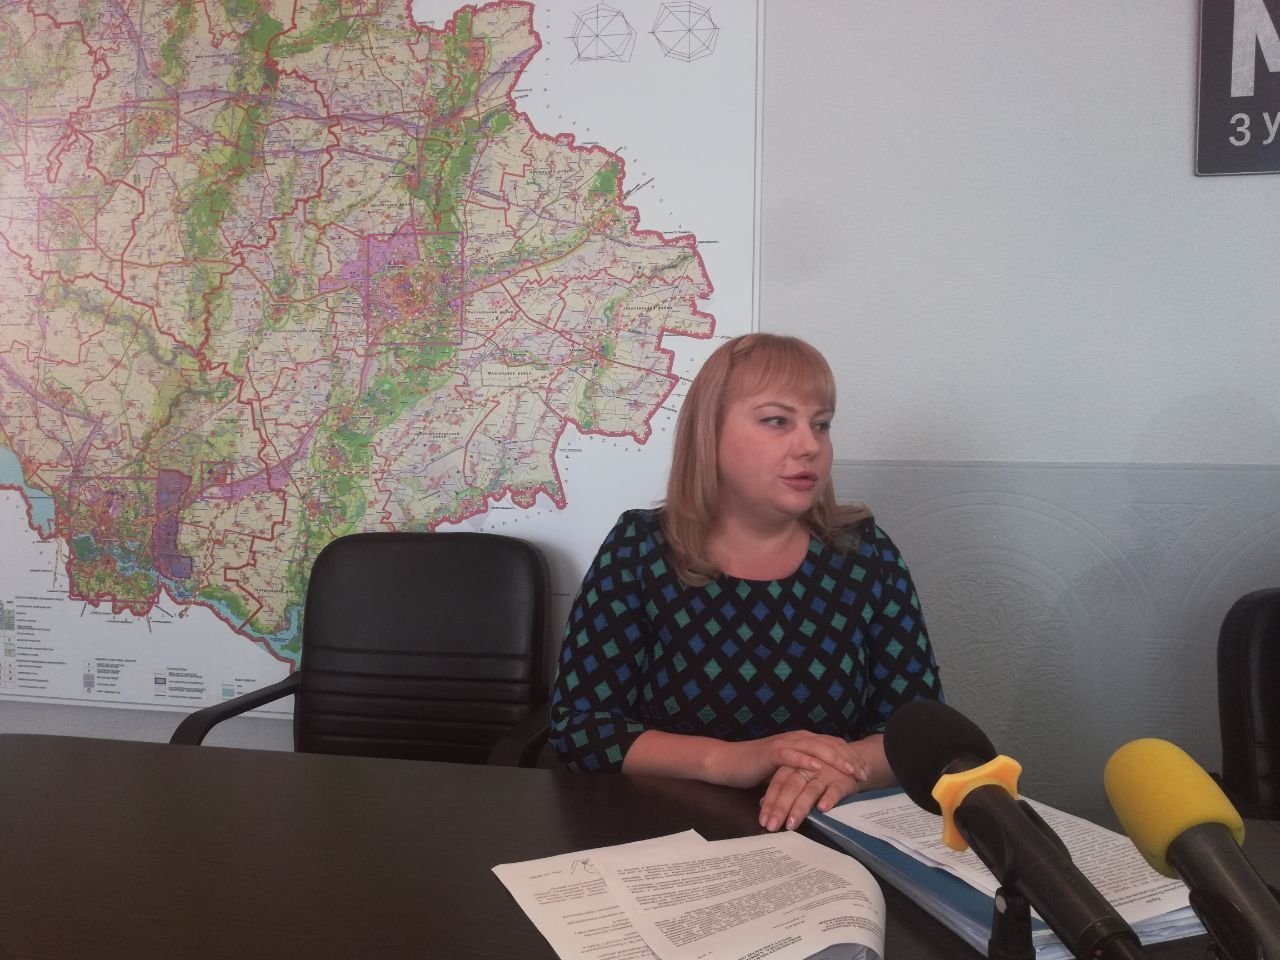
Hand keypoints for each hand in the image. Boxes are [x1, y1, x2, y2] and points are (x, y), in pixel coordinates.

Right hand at [709, 731, 869, 788]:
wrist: (730, 763)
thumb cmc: (759, 768)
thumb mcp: (789, 769)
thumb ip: (806, 770)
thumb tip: (827, 782)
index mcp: (803, 741)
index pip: (833, 745)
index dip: (851, 757)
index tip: (866, 772)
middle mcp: (797, 738)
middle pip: (829, 745)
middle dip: (849, 759)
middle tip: (864, 774)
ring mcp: (784, 743)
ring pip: (815, 748)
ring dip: (834, 759)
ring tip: (849, 771)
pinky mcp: (771, 752)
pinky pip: (791, 755)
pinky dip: (805, 761)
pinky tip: (818, 769)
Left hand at [758, 762, 858, 831]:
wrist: (854, 758)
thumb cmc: (822, 770)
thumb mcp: (801, 775)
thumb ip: (782, 787)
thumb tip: (762, 803)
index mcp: (795, 765)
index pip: (778, 783)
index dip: (770, 801)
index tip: (763, 821)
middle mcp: (808, 768)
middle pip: (791, 786)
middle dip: (781, 807)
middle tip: (772, 826)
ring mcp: (826, 773)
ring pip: (811, 790)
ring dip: (800, 807)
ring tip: (791, 824)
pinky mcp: (843, 780)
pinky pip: (836, 789)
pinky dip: (829, 798)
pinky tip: (822, 809)